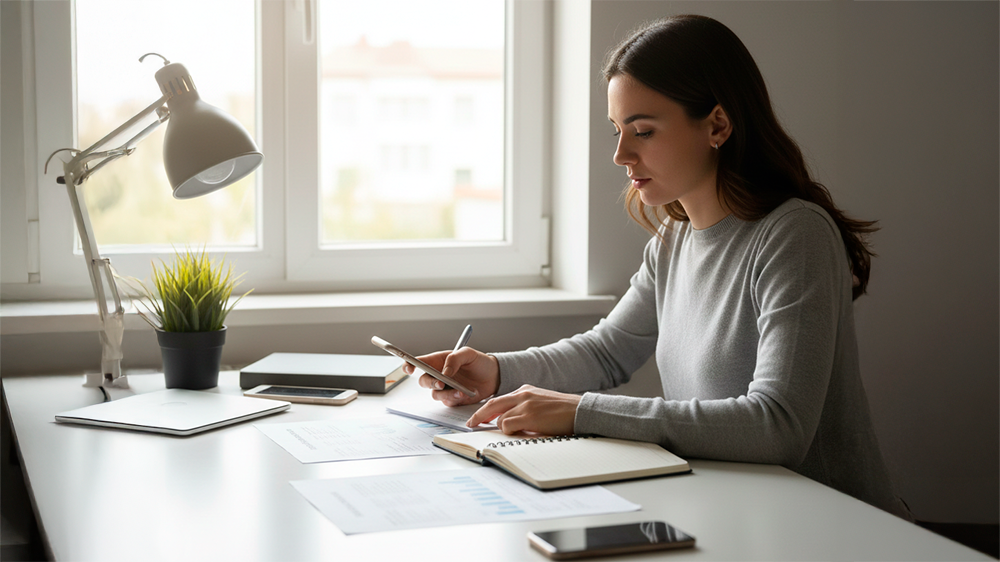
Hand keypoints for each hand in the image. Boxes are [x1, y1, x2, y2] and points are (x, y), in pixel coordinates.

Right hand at [407, 346, 499, 405]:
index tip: (409, 368)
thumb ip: (454, 359)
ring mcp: (444, 388)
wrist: (493, 376)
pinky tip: (465, 394)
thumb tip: (444, 372)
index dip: (409, 364)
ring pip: (435, 394)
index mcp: (438, 361)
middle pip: (423, 381)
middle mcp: (438, 375)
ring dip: (446, 393)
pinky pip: (447, 402)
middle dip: (430, 383)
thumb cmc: (479, 362)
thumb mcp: (468, 353)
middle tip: (440, 383)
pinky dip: (455, 399)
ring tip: (460, 391)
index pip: (419, 362)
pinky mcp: (452, 399)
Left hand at [466, 385, 580, 435]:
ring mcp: (524, 405)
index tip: (479, 418)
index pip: (499, 400)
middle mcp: (522, 395)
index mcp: (525, 391)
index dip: (487, 410)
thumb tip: (508, 422)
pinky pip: (508, 426)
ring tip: (518, 433)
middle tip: (471, 424)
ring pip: (500, 419)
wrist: (580, 411)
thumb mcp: (540, 403)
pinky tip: (523, 434)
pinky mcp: (528, 416)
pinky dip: (510, 432)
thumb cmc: (563, 411)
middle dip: (478, 416)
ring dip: (504, 429)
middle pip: (491, 405)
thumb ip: (524, 408)